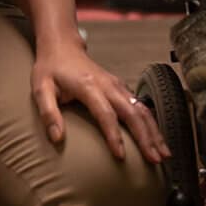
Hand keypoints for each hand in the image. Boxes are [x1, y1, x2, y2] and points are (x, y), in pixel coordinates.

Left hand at [31, 33, 170, 165]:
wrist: (62, 46)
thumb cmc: (51, 68)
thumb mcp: (41, 89)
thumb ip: (48, 113)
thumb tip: (57, 138)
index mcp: (89, 86)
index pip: (106, 114)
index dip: (114, 136)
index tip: (121, 156)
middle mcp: (108, 85)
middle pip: (132, 112)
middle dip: (146, 137)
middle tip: (155, 159)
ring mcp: (117, 85)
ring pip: (141, 108)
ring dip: (154, 131)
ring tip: (164, 153)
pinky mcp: (120, 87)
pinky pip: (140, 105)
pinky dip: (151, 122)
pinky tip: (157, 138)